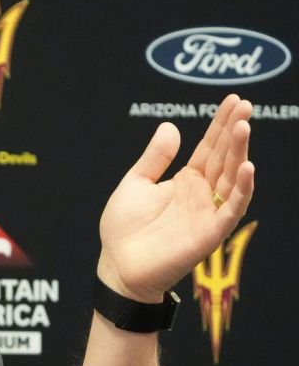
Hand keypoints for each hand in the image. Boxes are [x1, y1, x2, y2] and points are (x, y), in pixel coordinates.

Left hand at [97, 94, 254, 301]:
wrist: (117, 265)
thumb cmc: (123, 228)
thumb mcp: (135, 184)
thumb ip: (155, 158)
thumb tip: (170, 126)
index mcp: (186, 181)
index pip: (209, 147)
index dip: (221, 124)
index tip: (233, 100)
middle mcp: (202, 194)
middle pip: (224, 158)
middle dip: (235, 132)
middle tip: (244, 106)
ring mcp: (208, 212)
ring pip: (232, 178)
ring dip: (240, 153)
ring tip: (244, 127)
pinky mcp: (211, 232)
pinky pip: (233, 208)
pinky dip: (243, 189)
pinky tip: (247, 167)